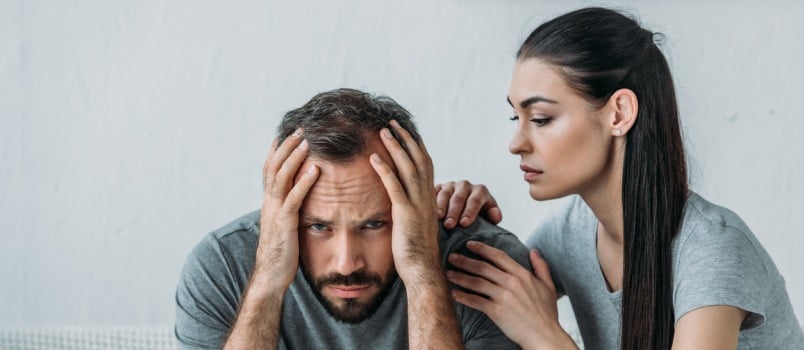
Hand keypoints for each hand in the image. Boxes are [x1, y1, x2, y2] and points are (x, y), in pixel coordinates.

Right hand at [254, 130, 319, 290]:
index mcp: (269, 202)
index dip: (276, 150)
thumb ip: (287, 209)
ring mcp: (275, 212)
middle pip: (274, 166)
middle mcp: (269, 203)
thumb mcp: (282, 225)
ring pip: (282, 177)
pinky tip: (316, 170)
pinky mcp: (285, 223)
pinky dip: (304, 182)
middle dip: (286, 146)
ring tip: (306, 141)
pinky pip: (294, 198)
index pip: (269, 169)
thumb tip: (296, 199)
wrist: (270, 276)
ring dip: (294, 157)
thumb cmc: (280, 252)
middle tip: (299, 128)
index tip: (286, 132)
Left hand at [369, 120, 440, 283]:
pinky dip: (385, 170)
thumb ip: (410, 207)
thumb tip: (401, 201)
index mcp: (429, 197)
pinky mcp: (405, 213)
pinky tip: (374, 158)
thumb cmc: (416, 250)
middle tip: (392, 122)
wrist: (423, 269)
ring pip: (408, 167)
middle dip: (405, 138)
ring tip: (383, 130)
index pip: (424, 163)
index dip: (415, 145)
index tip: (405, 130)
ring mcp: (417, 203)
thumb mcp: (415, 223)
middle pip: (418, 158)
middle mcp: (426, 196)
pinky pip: (394, 186)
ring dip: (395, 147)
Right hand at [435, 180, 501, 228]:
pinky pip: (433, 192)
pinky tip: (428, 210)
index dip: (470, 212)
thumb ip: (494, 216)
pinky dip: (431, 200)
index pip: (475, 200)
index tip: (464, 224)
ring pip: (445, 194)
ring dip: (441, 206)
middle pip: (459, 198)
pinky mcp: (438, 188)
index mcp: (480, 191)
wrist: (465, 209)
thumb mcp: (489, 215)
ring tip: (438, 218)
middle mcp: (465, 186)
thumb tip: (495, 216)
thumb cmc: (478, 215)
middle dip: (454, 212)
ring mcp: (450, 185)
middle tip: (449, 225)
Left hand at [446, 242, 575, 348]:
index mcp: (522, 275)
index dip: (482, 249)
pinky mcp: (496, 311)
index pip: (498, 256)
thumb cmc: (546, 314)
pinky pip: (475, 301)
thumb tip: (534, 251)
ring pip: (476, 282)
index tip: (470, 244)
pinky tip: (454, 294)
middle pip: (483, 267)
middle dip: (465, 261)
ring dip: (460, 277)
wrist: (544, 335)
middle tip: (452, 257)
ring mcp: (503, 296)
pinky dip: (463, 297)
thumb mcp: (548, 286)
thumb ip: (541, 266)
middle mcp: (511, 283)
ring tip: (449, 274)